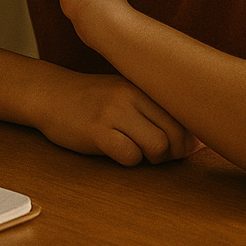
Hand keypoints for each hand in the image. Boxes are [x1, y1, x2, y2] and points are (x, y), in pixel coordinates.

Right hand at [32, 69, 199, 165]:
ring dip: (152, 158)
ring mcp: (114, 111)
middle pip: (177, 133)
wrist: (48, 94)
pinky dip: (128, 160)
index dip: (190, 138)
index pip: (185, 114)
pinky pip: (130, 156)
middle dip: (174, 153)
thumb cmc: (92, 99)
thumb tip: (197, 137)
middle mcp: (132, 94)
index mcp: (142, 84)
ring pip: (158, 146)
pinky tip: (115, 151)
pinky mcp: (97, 131)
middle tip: (158, 155)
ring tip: (136, 151)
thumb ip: (156, 108)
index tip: (183, 146)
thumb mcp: (125, 92)